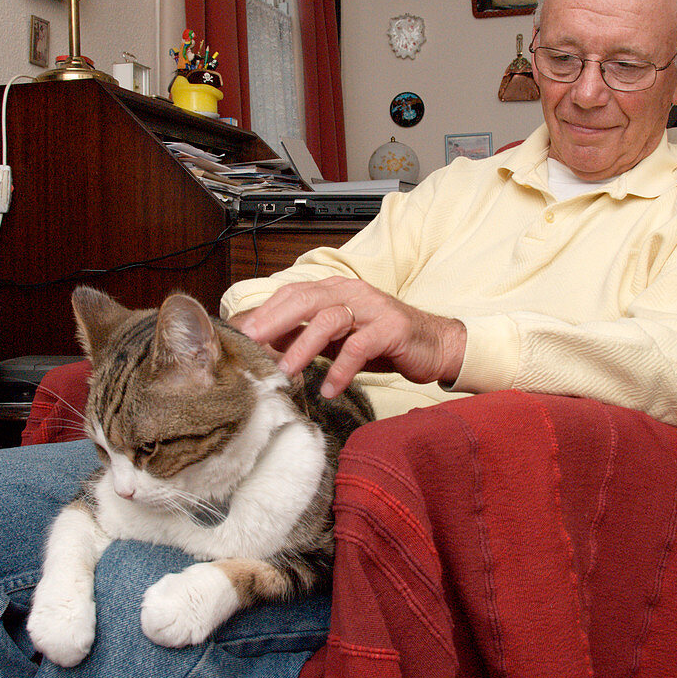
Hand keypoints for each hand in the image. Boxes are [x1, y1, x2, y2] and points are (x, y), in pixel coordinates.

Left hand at [236, 277, 466, 397]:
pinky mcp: (391, 329)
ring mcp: (372, 308)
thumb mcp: (339, 336)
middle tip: (251, 344)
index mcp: (336, 289)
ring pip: (329, 320)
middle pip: (305, 299)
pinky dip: (341, 369)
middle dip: (274, 321)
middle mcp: (352, 292)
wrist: (435, 345)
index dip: (267, 311)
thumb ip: (308, 334)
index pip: (293, 293)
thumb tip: (267, 343)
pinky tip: (329, 388)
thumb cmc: (383, 340)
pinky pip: (359, 347)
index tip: (242, 333)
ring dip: (303, 347)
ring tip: (285, 372)